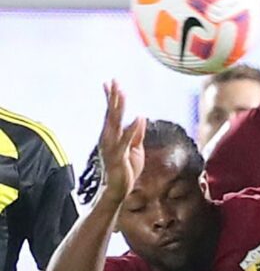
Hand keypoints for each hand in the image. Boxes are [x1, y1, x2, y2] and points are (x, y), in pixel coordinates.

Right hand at [98, 80, 145, 204]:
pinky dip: (132, 130)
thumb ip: (136, 134)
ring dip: (119, 108)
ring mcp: (112, 147)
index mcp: (112, 135)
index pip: (111, 113)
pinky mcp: (119, 156)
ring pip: (115, 124)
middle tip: (114, 81)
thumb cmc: (126, 169)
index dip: (111, 98)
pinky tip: (138, 118)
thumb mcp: (135, 148)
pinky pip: (126, 141)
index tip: (110, 82)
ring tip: (121, 92)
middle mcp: (109, 138)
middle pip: (111, 114)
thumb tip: (140, 118)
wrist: (118, 189)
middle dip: (113, 97)